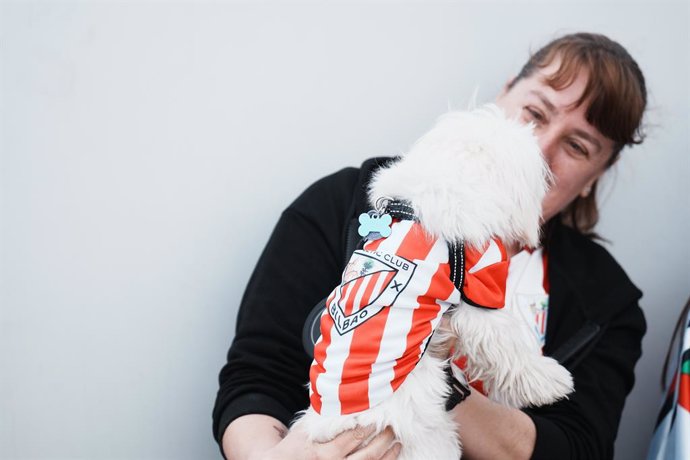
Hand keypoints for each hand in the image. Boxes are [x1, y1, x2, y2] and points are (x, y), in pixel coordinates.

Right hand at [256, 425, 400, 459]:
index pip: (351, 439)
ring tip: (396, 444)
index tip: (378, 418)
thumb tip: (337, 394)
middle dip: (383, 442)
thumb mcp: (303, 431)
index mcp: (321, 454)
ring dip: (388, 457)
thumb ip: (320, 418)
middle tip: (392, 429)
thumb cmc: (293, 450)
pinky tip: (389, 459)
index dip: (368, 428)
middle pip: (367, 456)